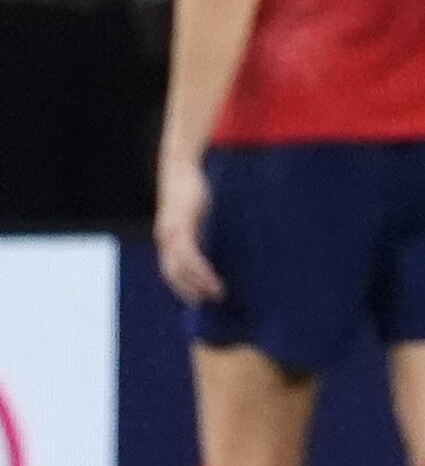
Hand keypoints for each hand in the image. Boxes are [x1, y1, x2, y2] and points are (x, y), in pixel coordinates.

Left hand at [155, 158, 221, 305]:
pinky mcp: (181, 227)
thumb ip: (202, 221)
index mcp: (169, 234)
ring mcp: (171, 233)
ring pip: (180, 269)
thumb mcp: (196, 206)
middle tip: (209, 302)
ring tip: (218, 295)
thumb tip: (219, 232)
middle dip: (189, 290)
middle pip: (173, 273)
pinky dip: (201, 272)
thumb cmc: (193, 183)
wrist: (182, 163)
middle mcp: (165, 237)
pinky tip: (213, 280)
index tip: (200, 297)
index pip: (172, 267)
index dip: (183, 284)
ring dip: (198, 285)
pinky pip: (190, 257)